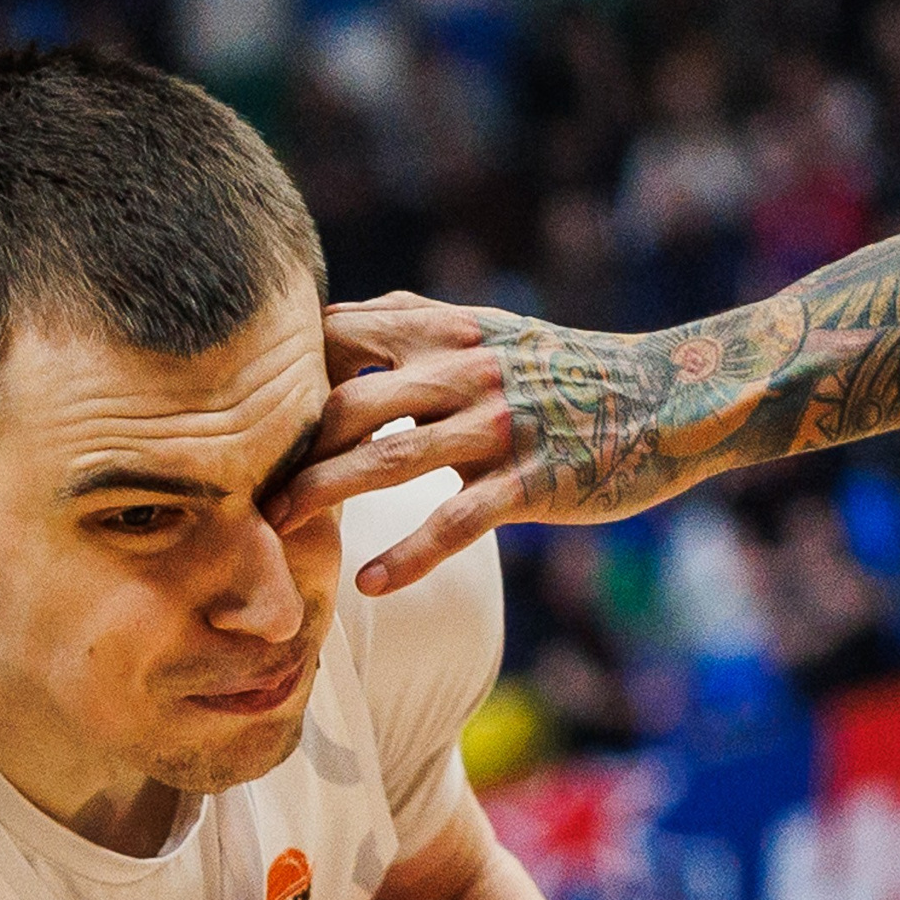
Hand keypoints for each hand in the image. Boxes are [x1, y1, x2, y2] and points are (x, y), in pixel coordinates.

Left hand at [270, 291, 806, 595]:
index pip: (338, 341)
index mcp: (445, 335)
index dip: (280, 376)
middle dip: (285, 447)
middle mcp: (461, 372)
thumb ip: (417, 324)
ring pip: (389, 458)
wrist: (671, 397)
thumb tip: (344, 314)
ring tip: (276, 533)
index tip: (230, 418)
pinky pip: (457, 520)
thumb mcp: (491, 331)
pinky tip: (371, 585)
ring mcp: (496, 426)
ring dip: (325, 496)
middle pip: (346, 402)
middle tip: (228, 490)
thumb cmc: (570, 373)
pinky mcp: (531, 480)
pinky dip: (410, 553)